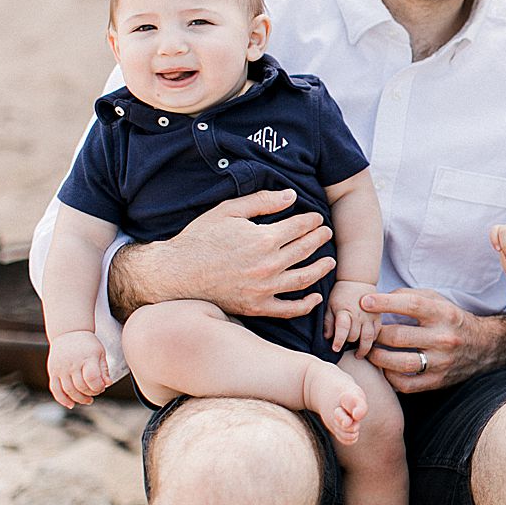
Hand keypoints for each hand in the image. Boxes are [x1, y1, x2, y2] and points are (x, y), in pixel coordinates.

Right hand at [46, 330, 110, 408]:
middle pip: (80, 386)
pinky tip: (71, 404)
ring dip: (78, 399)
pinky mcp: (53, 372)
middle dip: (90, 394)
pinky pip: (55, 389)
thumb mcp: (100, 353)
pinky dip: (62, 399)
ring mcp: (61, 368)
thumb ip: (104, 369)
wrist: (69, 332)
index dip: (98, 387)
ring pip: (68, 390)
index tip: (102, 387)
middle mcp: (72, 364)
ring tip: (87, 400)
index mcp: (87, 358)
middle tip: (96, 393)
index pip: (92, 378)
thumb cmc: (88, 344)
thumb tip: (108, 384)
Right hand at [113, 189, 333, 319]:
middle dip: (319, 239)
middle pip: (305, 250)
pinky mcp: (256, 307)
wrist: (176, 273)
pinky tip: (315, 297)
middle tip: (326, 233)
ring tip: (329, 261)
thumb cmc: (200, 238)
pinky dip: (305, 305)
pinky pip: (288, 309)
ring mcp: (263, 289)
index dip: (311, 220)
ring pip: (304, 278)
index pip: (299, 227)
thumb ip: (262, 201)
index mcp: (263, 239)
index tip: (316, 218)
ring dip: (321, 269)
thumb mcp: (228, 211)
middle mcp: (268, 265)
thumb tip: (291, 196)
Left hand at [324, 280, 379, 357]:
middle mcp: (359, 315)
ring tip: (358, 355)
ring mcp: (370, 316)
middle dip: (349, 343)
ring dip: (363, 349)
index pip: (342, 329)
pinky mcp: (378, 317)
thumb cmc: (341, 294)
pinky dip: (373, 341)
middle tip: (345, 346)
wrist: (358, 280)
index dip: (338, 341)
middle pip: (354, 337)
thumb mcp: (329, 305)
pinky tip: (367, 344)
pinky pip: (377, 333)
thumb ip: (328, 322)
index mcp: (344, 311)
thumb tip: (327, 338)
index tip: (335, 348)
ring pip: (368, 338)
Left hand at [361, 288, 505, 391]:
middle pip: (399, 336)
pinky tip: (384, 368)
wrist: (484, 346)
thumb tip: (378, 300)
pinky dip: (389, 377)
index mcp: (443, 314)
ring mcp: (441, 362)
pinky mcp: (438, 381)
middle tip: (365, 332)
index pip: (411, 304)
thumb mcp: (438, 300)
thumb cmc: (452, 319)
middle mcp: (444, 338)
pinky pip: (406, 384)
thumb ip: (409, 296)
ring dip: (377, 357)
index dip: (385, 303)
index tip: (364, 302)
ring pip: (400, 363)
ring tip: (369, 351)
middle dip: (376, 334)